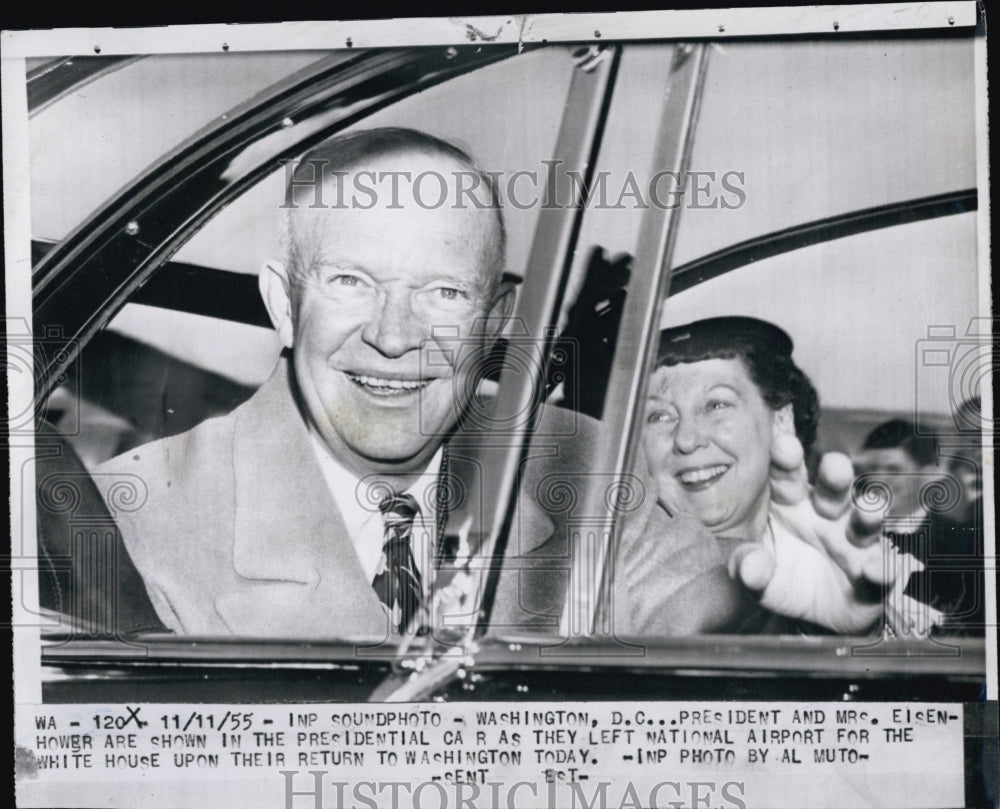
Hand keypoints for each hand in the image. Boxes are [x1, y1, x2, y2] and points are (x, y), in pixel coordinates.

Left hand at [727, 434, 902, 633]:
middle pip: (831, 490)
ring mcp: (853, 542)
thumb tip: (749, 568)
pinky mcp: (873, 572)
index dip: (786, 461)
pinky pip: (880, 569)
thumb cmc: (781, 577)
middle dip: (835, 476)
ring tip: (866, 511)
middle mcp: (825, 515)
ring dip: (868, 515)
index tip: (783, 446)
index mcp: (790, 504)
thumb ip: (749, 568)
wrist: (814, 613)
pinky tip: (873, 570)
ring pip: (863, 523)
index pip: (787, 476)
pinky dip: (879, 570)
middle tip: (835, 465)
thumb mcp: (757, 575)